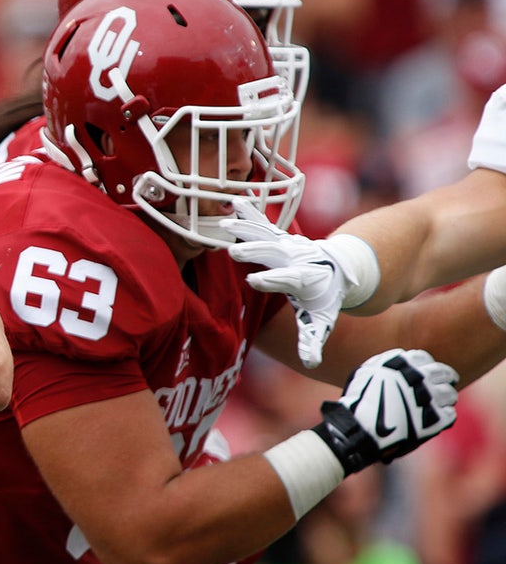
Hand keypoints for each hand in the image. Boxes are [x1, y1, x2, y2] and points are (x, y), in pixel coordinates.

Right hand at [221, 200, 368, 367]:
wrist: (339, 269)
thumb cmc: (323, 300)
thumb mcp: (321, 322)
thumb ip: (313, 341)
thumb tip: (312, 363)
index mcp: (303, 280)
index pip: (286, 280)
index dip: (270, 280)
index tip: (252, 280)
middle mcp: (294, 259)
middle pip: (273, 253)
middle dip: (255, 251)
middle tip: (234, 251)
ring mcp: (286, 245)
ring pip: (264, 234)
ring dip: (244, 228)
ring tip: (223, 224)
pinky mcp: (278, 236)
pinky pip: (261, 222)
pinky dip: (248, 211)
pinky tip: (233, 200)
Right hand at [313, 348, 457, 474]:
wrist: (361, 428)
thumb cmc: (358, 400)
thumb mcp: (367, 371)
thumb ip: (386, 363)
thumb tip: (400, 358)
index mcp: (402, 363)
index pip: (424, 357)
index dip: (425, 364)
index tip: (426, 371)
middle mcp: (420, 377)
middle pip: (442, 372)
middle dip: (444, 377)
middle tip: (444, 384)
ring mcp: (430, 398)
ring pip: (450, 393)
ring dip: (445, 398)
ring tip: (438, 404)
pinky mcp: (436, 419)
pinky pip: (450, 414)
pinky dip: (444, 415)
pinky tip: (435, 418)